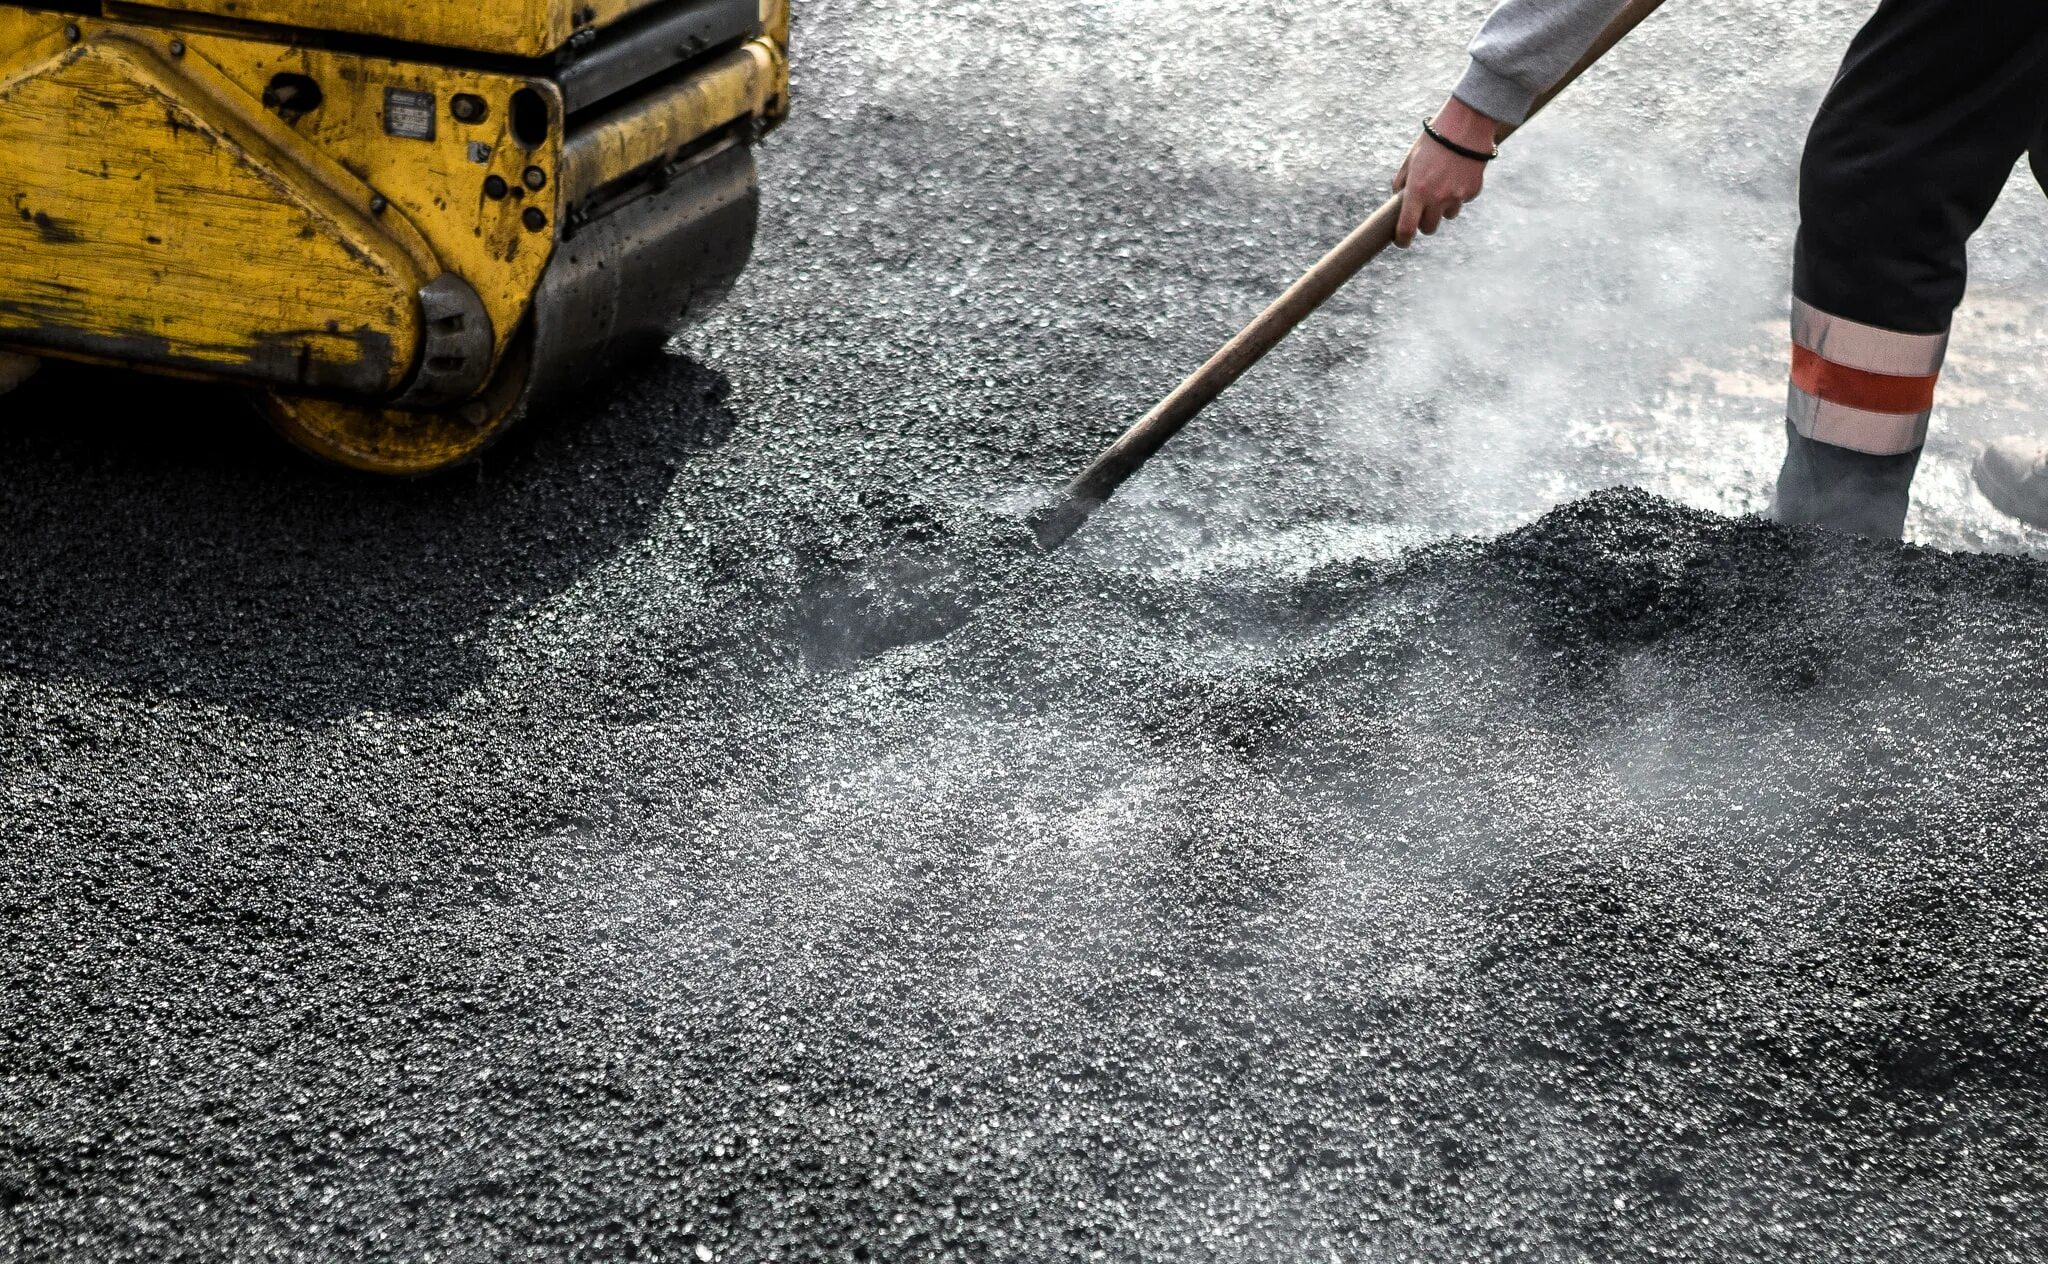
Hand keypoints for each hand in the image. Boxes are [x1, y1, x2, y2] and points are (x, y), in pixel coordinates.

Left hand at [1391, 97, 1500, 247]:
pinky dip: (1459, 194)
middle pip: (1429, 228)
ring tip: (1443, 184)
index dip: (1403, 239)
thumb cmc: (1434, 139)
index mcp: (1417, 191)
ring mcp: (1457, 196)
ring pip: (1447, 216)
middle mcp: (1437, 198)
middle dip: (1424, 223)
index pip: (1407, 228)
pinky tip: (1458, 174)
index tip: (1402, 241)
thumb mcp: (1411, 159)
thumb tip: (1399, 200)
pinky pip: (1463, 201)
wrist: (1467, 124)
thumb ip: (1402, 182)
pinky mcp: (1473, 191)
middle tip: (1423, 211)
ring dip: (1443, 208)